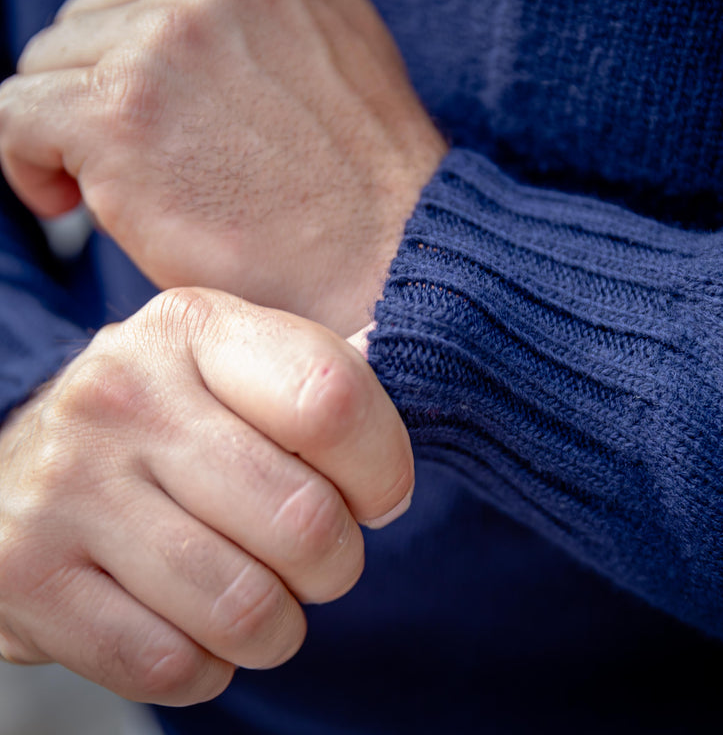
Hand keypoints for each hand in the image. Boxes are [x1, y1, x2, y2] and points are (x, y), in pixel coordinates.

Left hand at [0, 0, 445, 334]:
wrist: (386, 267)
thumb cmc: (359, 185)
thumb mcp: (330, 49)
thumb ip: (258, 9)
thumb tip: (166, 11)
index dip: (140, 39)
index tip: (154, 99)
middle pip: (97, 12)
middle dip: (113, 84)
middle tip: (162, 158)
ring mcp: (166, 36)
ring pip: (54, 62)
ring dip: (78, 126)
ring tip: (141, 186)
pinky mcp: (118, 112)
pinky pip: (16, 113)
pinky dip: (28, 160)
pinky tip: (72, 200)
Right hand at [0, 287, 412, 703]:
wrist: (28, 464)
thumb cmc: (167, 417)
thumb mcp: (237, 366)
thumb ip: (322, 380)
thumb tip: (412, 395)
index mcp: (195, 329)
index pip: (333, 403)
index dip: (382, 468)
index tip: (377, 494)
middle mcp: (123, 395)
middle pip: (303, 520)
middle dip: (336, 562)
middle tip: (316, 554)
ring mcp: (65, 486)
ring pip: (245, 609)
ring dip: (277, 624)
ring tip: (259, 593)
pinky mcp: (26, 577)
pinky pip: (172, 665)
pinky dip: (209, 664)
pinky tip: (193, 622)